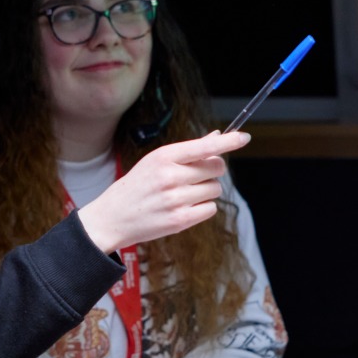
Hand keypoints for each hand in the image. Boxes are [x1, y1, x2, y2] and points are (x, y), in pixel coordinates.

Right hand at [76, 131, 249, 251]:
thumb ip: (187, 152)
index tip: (243, 137)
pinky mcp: (180, 220)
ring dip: (206, 191)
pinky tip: (185, 208)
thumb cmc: (137, 186)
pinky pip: (211, 209)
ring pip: (215, 189)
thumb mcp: (155, 162)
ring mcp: (176, 200)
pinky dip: (203, 208)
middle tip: (196, 176)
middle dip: (212, 171)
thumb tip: (216, 138)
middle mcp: (170, 177)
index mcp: (163, 157)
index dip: (228, 142)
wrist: (113, 217)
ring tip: (183, 195)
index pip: (203, 146)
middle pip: (216, 168)